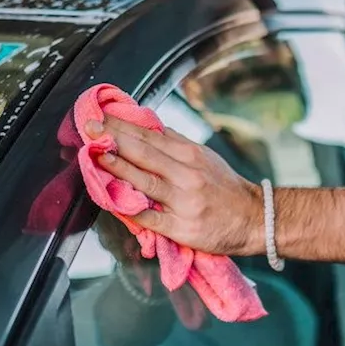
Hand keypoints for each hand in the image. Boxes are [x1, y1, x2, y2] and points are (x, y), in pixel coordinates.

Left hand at [84, 115, 264, 256]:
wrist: (255, 219)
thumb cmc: (226, 188)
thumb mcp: (205, 157)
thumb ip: (176, 144)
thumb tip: (149, 127)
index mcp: (190, 156)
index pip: (150, 136)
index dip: (122, 126)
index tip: (100, 117)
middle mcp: (186, 175)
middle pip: (144, 153)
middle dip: (113, 140)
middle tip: (89, 129)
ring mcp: (184, 202)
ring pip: (145, 182)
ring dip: (118, 168)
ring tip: (97, 157)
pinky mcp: (182, 228)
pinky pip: (151, 219)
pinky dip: (131, 210)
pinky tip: (112, 202)